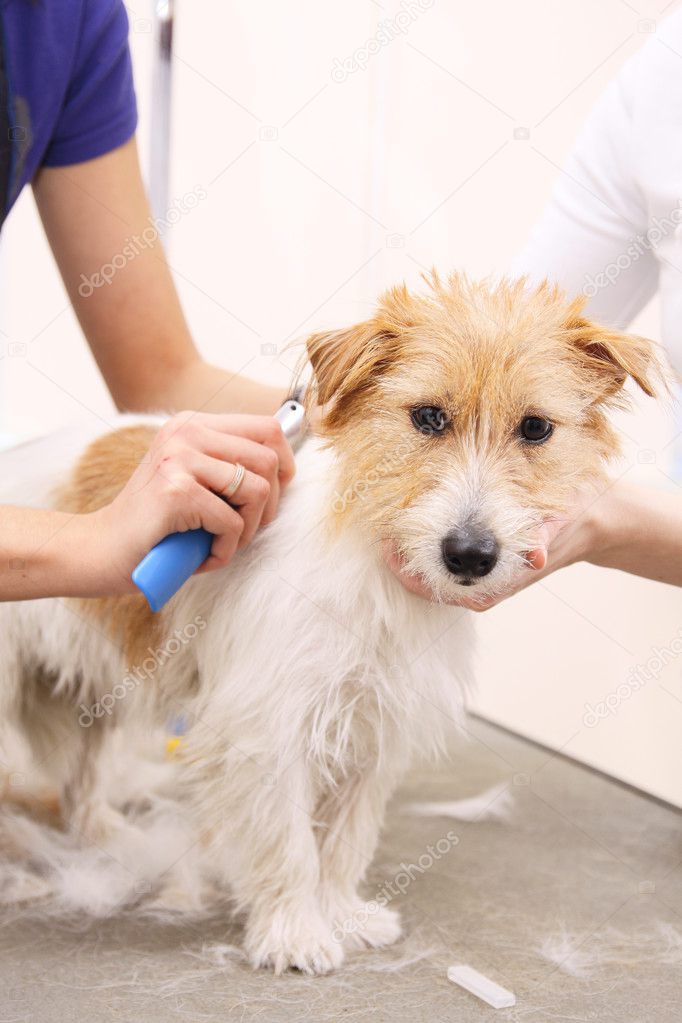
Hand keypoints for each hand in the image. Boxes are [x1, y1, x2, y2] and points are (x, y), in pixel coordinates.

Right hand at [88, 412, 294, 593]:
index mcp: (192, 424)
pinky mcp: (177, 491)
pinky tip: (202, 556)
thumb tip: (286, 467)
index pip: (268, 428)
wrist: (101, 550)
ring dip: (248, 530)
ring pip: (256, 492)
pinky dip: (225, 550)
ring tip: (222, 543)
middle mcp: (186, 432)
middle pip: (269, 461)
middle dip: (268, 507)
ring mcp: (180, 458)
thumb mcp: (194, 481)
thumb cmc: (156, 524)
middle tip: (242, 530)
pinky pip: (233, 523)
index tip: (273, 494)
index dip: (284, 464)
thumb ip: (229, 466)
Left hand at [383, 484, 606, 610]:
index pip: (435, 588)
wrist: (591, 520)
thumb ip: (545, 540)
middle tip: (376, 527)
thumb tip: (537, 557)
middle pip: (423, 585)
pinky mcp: (477, 568)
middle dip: (399, 560)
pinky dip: (420, 549)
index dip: (405, 570)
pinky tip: (407, 523)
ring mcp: (477, 580)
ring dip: (406, 554)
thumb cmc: (571, 515)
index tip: (386, 542)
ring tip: (385, 522)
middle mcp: (481, 587)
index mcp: (495, 584)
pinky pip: (438, 565)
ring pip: (428, 575)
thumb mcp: (558, 521)